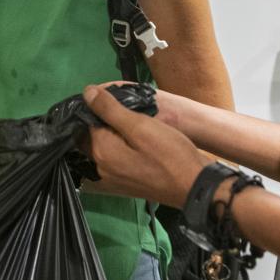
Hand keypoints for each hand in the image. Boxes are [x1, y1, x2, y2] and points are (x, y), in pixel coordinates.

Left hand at [81, 84, 210, 207]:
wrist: (194, 186)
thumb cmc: (170, 154)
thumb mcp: (140, 126)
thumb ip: (110, 109)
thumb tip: (86, 93)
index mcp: (101, 152)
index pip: (85, 123)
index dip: (95, 108)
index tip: (110, 100)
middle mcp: (99, 169)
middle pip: (88, 139)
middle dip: (99, 124)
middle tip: (121, 113)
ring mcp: (109, 180)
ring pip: (98, 151)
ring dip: (106, 137)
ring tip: (126, 126)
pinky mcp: (121, 185)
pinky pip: (107, 162)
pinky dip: (112, 150)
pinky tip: (128, 143)